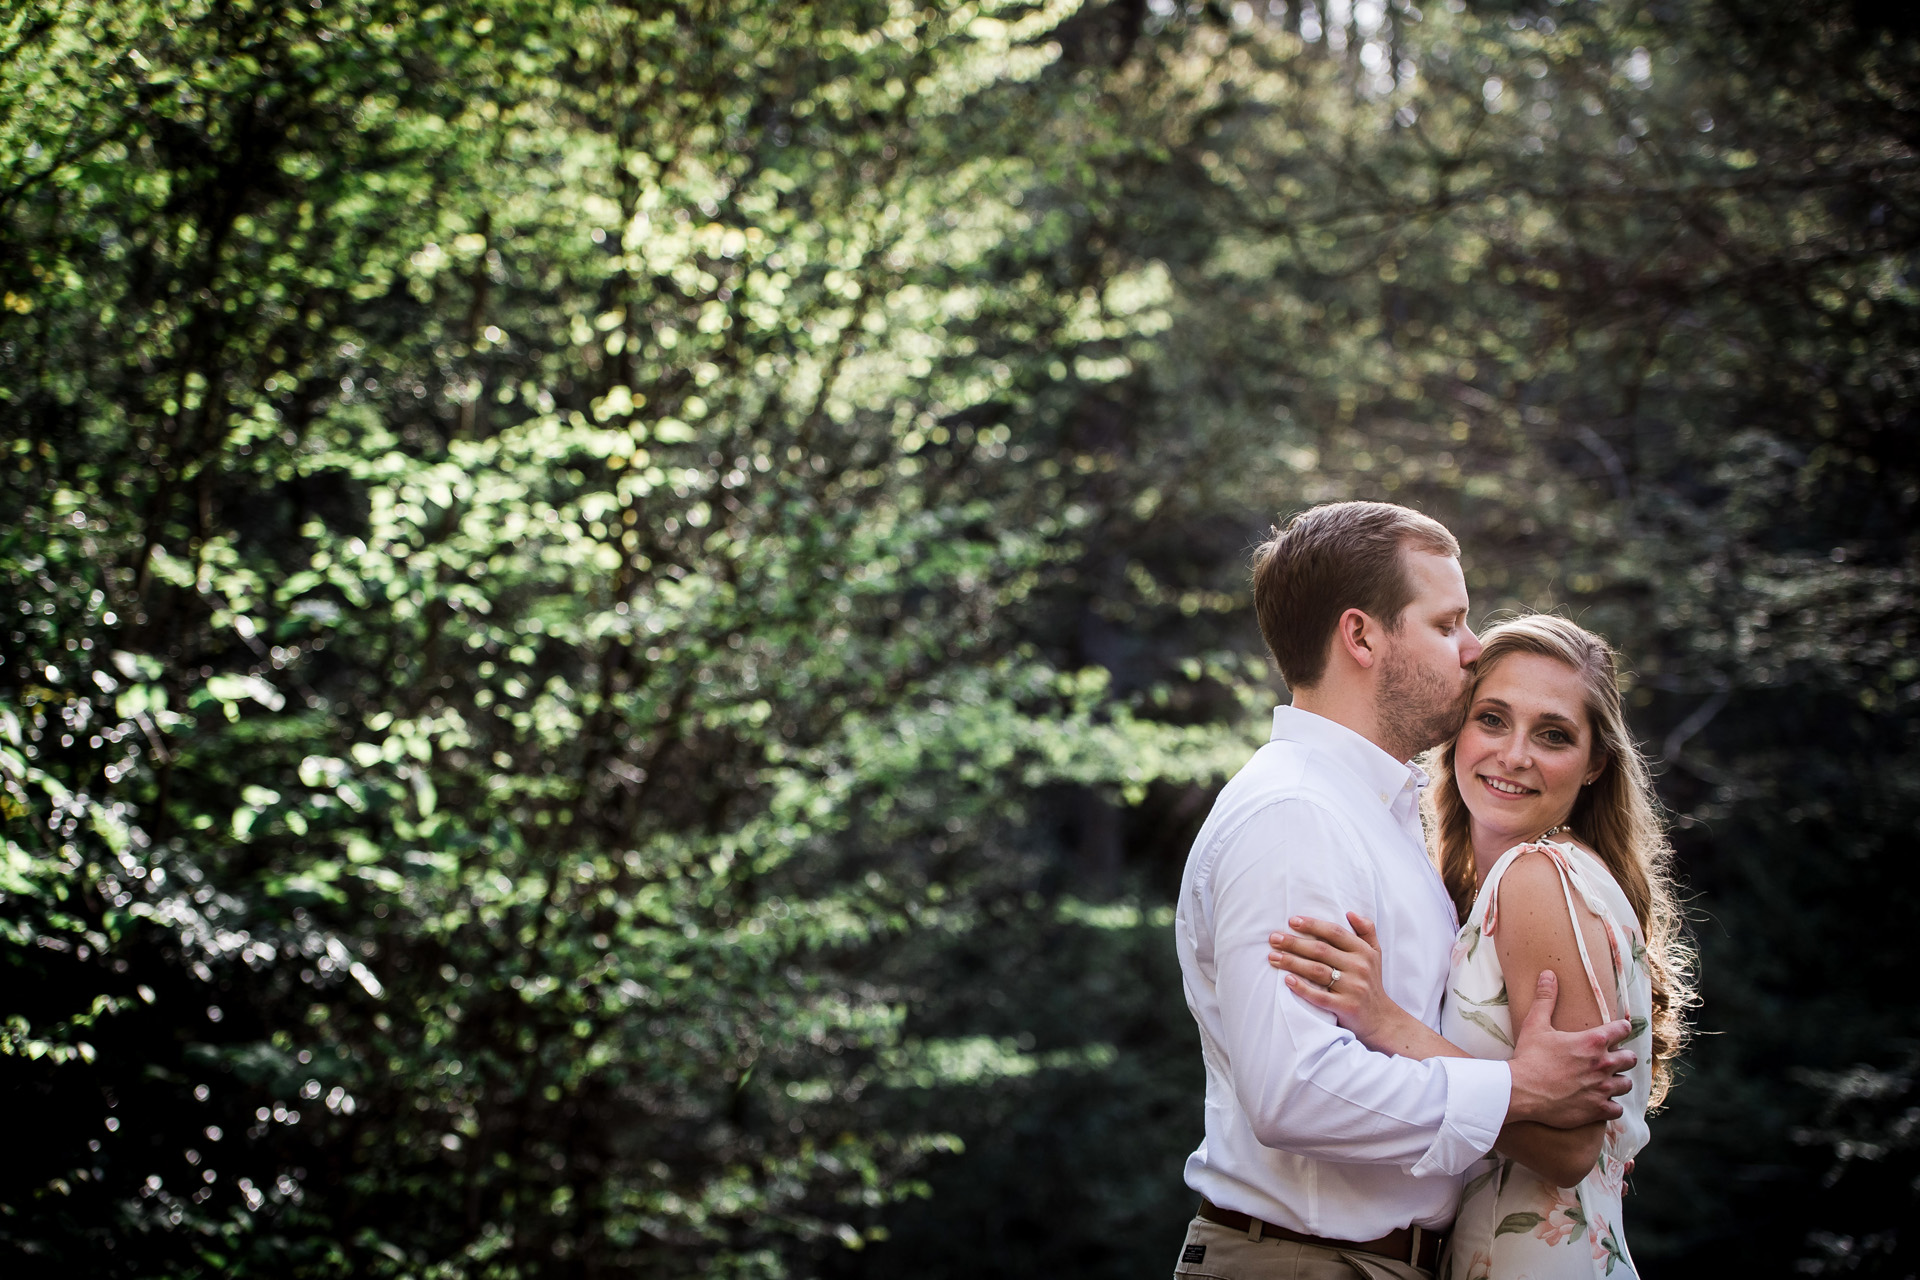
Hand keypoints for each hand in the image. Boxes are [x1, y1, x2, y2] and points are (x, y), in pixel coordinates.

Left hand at [1267, 912, 1406, 1049]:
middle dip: (1294, 943)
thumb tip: (1350, 912)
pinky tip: (1287, 980)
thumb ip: (1366, 930)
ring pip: (1317, 971)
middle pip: (1321, 950)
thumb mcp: (1375, 954)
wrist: (1381, 1019)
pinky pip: (1320, 996)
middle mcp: (1359, 967)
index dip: (1313, 925)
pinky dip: (1302, 988)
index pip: (1334, 932)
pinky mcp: (1346, 1007)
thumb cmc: (1371, 982)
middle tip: (1274, 938)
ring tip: (1273, 957)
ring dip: (1292, 962)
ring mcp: (1353, 988)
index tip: (1292, 921)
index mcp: (1363, 952)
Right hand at [1507, 970, 1636, 1128]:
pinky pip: (1617, 1109)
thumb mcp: (1536, 1024)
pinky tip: (1601, 1102)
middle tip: (1611, 1058)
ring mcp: (1602, 1089)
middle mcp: (1603, 1064)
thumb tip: (1549, 974)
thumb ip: (1546, 999)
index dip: (1621, 1029)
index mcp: (1593, 1041)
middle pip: (1630, 1058)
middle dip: (1623, 1057)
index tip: (1618, 1031)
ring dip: (1618, 1081)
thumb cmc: (1529, 1057)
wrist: (1520, 1091)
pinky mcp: (1597, 1109)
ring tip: (1607, 1081)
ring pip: (1626, 1084)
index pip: (1622, 1029)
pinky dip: (1611, 1105)